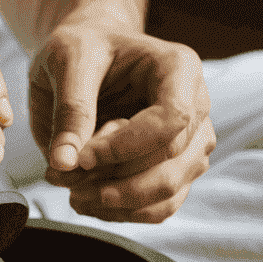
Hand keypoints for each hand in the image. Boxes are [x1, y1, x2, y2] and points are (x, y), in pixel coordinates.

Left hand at [29, 22, 214, 223]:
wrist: (89, 55)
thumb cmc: (83, 47)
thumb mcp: (67, 60)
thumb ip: (70, 109)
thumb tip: (65, 163)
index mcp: (178, 68)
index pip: (172, 119)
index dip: (126, 147)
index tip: (82, 156)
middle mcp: (196, 106)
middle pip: (171, 164)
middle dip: (115, 181)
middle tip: (65, 177)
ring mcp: (191, 142)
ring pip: (169, 193)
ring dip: (116, 203)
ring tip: (72, 190)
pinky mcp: (176, 170)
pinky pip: (160, 208)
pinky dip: (121, 213)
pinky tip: (87, 200)